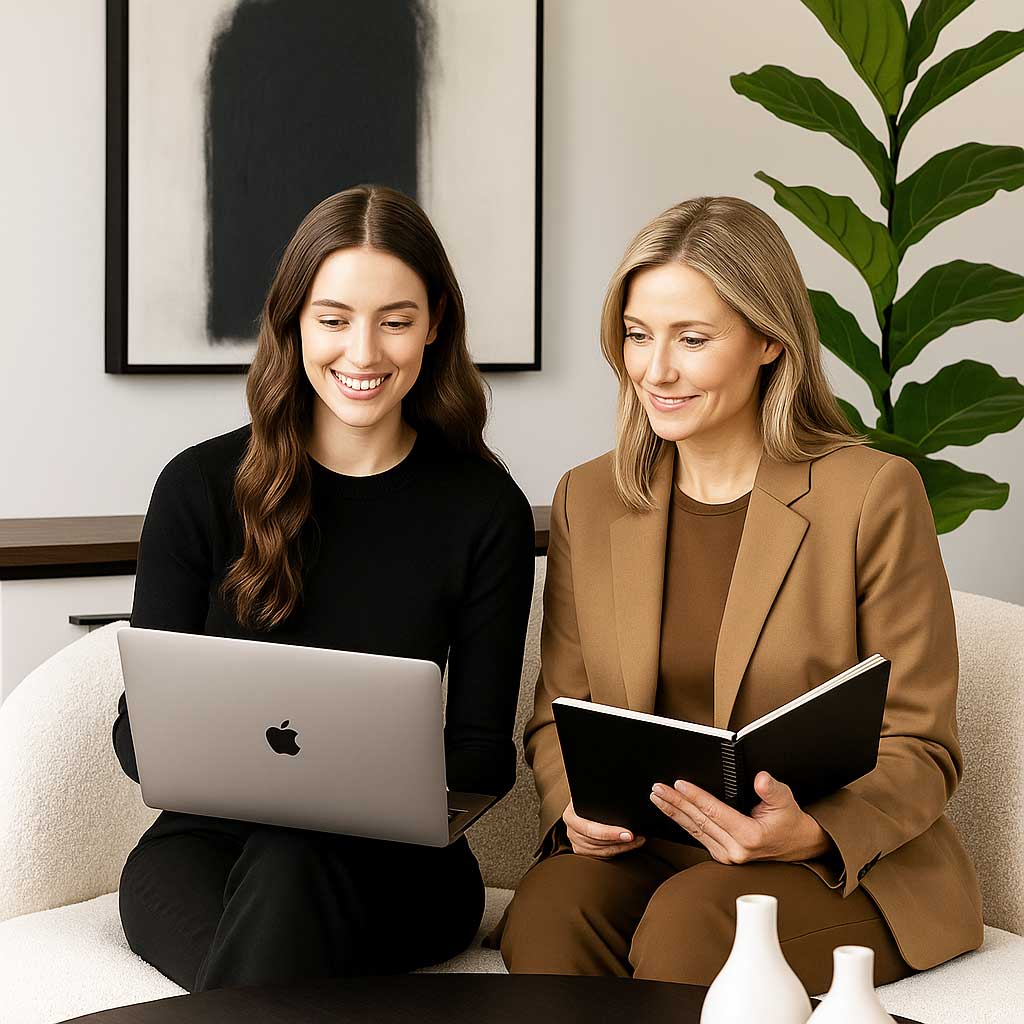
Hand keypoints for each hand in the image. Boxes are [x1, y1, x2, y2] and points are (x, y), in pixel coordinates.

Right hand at [562, 800, 645, 857]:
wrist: (578, 803)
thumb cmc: (586, 797)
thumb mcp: (589, 794)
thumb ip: (600, 798)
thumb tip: (620, 794)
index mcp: (571, 816)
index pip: (591, 829)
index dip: (610, 833)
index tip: (628, 833)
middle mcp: (572, 831)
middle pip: (598, 843)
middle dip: (620, 841)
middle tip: (635, 838)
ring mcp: (576, 842)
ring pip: (601, 852)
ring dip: (622, 848)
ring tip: (636, 840)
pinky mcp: (582, 850)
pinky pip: (601, 856)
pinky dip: (616, 852)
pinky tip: (627, 845)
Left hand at [649, 772, 831, 863]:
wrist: (798, 846)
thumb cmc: (790, 821)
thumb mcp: (786, 801)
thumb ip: (771, 789)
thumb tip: (761, 778)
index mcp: (749, 836)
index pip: (714, 812)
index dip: (695, 797)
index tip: (678, 784)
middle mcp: (736, 850)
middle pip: (698, 821)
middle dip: (675, 803)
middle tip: (657, 788)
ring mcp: (727, 855)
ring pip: (694, 830)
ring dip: (674, 812)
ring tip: (657, 797)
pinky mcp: (723, 855)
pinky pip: (698, 836)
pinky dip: (683, 822)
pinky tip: (672, 811)